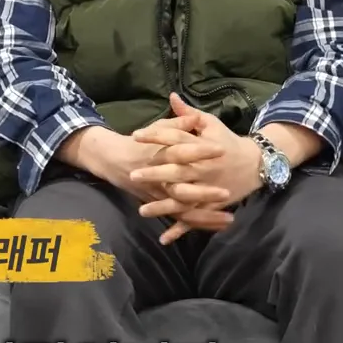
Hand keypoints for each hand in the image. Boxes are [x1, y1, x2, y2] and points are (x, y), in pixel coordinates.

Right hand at [62, 125, 229, 215]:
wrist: (115, 161)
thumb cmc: (141, 144)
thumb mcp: (158, 129)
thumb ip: (177, 123)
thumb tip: (195, 117)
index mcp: (160, 156)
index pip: (181, 153)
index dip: (200, 151)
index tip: (221, 149)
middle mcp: (159, 179)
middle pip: (181, 188)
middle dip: (204, 193)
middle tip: (226, 193)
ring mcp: (160, 195)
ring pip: (182, 209)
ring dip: (205, 216)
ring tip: (228, 218)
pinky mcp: (162, 206)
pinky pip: (181, 219)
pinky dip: (198, 224)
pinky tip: (218, 225)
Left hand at [129, 93, 261, 243]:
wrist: (255, 163)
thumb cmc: (227, 141)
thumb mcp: (210, 124)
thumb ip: (188, 114)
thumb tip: (171, 97)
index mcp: (201, 146)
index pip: (176, 138)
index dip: (156, 135)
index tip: (135, 136)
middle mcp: (203, 168)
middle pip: (177, 171)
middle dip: (155, 174)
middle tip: (133, 175)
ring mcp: (208, 189)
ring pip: (184, 199)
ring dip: (163, 206)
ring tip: (142, 211)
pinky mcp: (211, 204)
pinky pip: (195, 218)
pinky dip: (181, 230)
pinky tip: (164, 239)